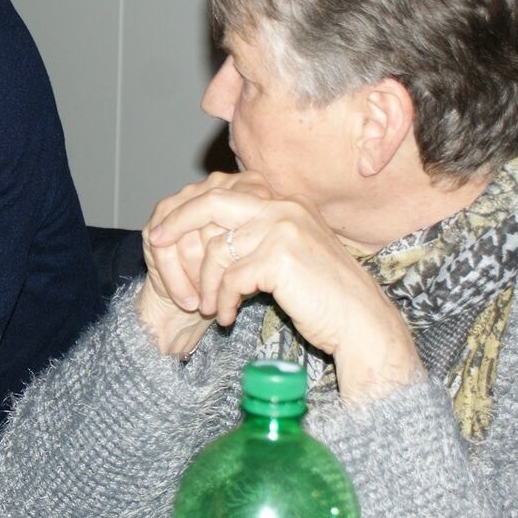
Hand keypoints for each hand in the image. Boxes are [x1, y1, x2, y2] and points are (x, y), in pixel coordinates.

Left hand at [144, 173, 423, 402]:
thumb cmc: (326, 297)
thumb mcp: (291, 255)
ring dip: (206, 284)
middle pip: (212, 203)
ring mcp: (282, 230)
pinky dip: (223, 301)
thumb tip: (214, 240)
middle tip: (155, 245)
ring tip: (209, 308)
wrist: (362, 324)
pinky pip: (231, 278)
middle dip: (178, 223)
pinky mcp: (280, 259)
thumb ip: (260, 239)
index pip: (225, 193)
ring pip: (217, 249)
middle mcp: (284, 208)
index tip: (164, 230)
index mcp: (286, 203)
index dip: (189, 210)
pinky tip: (227, 318)